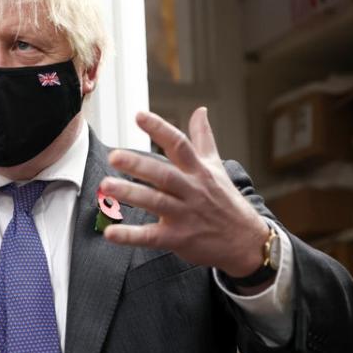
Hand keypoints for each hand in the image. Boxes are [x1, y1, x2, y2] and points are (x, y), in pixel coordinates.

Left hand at [99, 107, 268, 278]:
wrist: (247, 242)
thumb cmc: (227, 202)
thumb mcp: (217, 168)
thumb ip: (204, 139)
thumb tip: (200, 110)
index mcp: (198, 171)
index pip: (179, 144)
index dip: (159, 129)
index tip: (138, 115)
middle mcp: (191, 190)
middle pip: (163, 174)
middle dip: (138, 164)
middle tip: (113, 156)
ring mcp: (185, 215)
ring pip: (155, 202)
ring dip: (130, 194)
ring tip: (106, 186)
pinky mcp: (178, 238)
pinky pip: (151, 237)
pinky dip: (130, 236)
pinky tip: (110, 233)